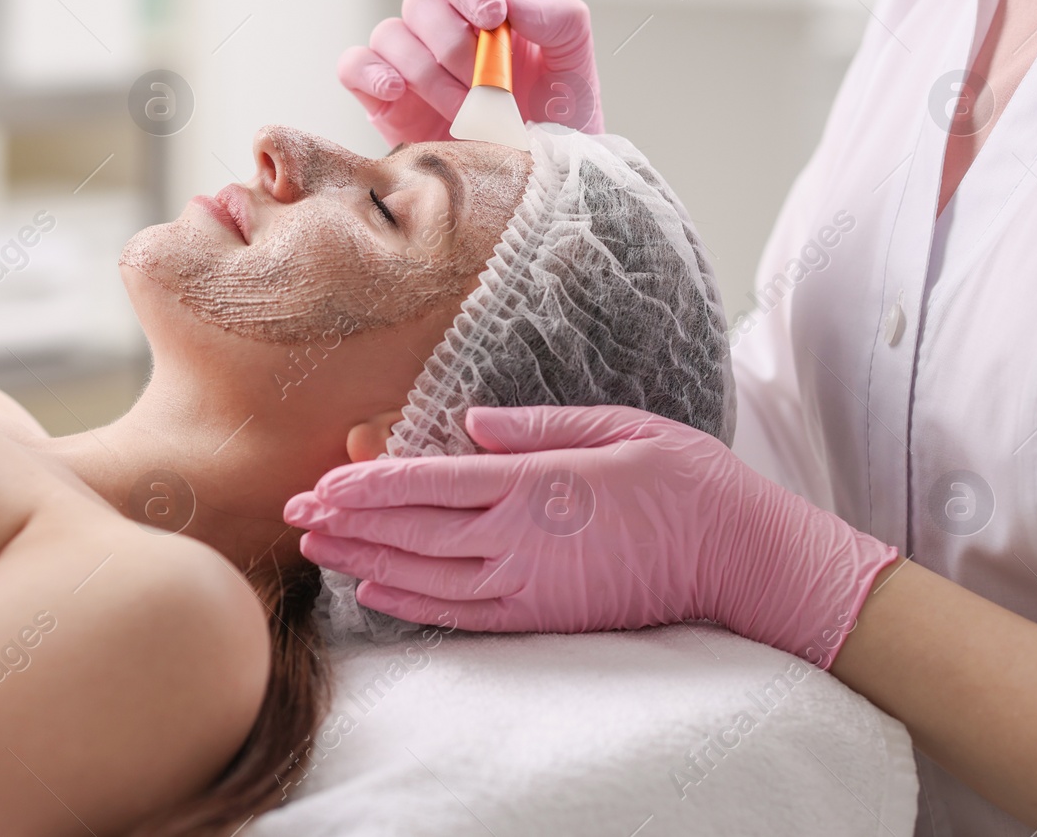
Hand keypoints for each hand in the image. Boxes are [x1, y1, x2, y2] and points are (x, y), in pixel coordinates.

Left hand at [285, 405, 897, 666]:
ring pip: (425, 573)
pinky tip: (373, 589)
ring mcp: (530, 584)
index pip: (430, 481)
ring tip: (315, 548)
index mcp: (536, 482)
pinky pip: (462, 613)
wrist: (743, 556)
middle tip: (293, 513)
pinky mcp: (545, 615)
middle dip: (347, 520)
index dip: (369, 482)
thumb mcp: (618, 427)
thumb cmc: (685, 480)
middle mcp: (521, 538)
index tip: (323, 478)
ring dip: (364, 558)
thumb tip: (468, 422)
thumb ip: (537, 426)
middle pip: (413, 529)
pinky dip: (411, 602)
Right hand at [337, 0, 603, 145]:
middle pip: (420, 2)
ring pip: (391, 34)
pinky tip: (399, 92)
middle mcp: (441, 35)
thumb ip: (560, 18)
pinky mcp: (383, 103)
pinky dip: (370, 72)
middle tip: (485, 83)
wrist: (537, 184)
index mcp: (481, 14)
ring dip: (429, 72)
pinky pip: (353, 66)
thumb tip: (512, 1)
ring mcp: (408, 69)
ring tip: (463, 111)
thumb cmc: (557, 123)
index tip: (493, 16)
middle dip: (454, 43)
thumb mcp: (575, 64)